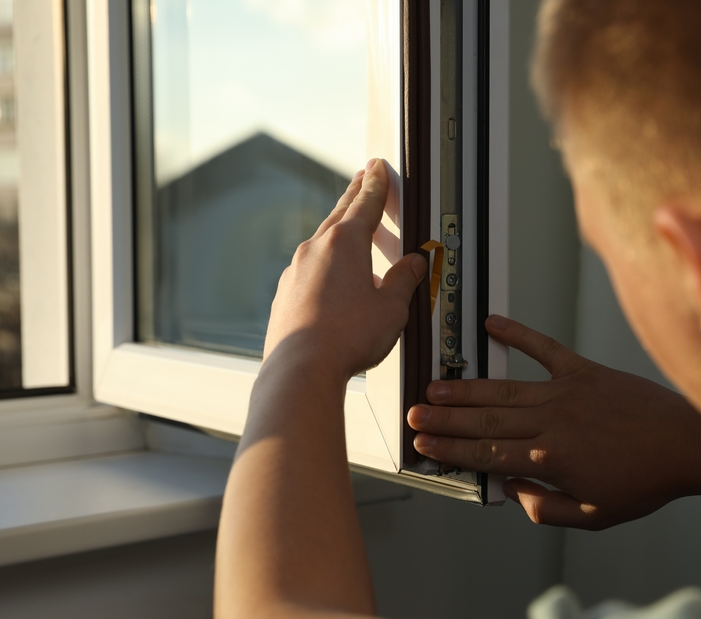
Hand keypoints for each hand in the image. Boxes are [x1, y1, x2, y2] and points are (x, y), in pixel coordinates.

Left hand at [262, 158, 426, 383]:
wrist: (302, 367)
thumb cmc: (347, 337)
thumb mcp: (392, 307)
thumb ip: (405, 280)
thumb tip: (414, 264)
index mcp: (346, 243)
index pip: (366, 203)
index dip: (376, 184)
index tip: (377, 168)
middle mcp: (316, 249)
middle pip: (340, 213)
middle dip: (354, 195)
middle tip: (362, 179)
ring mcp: (297, 270)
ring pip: (323, 241)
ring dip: (340, 231)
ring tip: (354, 234)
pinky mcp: (286, 292)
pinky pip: (311, 268)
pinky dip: (326, 263)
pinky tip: (335, 280)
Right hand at [407, 316, 700, 529]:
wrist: (689, 445)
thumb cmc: (646, 483)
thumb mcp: (594, 516)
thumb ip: (545, 507)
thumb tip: (510, 489)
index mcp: (550, 459)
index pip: (486, 456)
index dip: (450, 451)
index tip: (423, 447)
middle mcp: (551, 422)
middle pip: (485, 422)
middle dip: (444, 420)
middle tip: (413, 416)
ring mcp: (566, 392)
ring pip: (502, 390)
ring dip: (465, 389)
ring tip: (434, 388)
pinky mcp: (584, 371)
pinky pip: (544, 348)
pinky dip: (518, 333)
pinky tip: (492, 323)